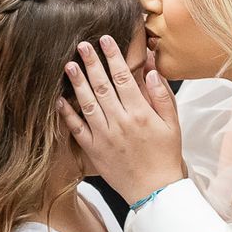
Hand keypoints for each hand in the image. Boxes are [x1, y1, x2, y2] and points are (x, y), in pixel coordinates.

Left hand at [59, 34, 185, 200]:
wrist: (155, 191)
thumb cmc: (166, 156)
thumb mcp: (173, 124)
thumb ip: (161, 95)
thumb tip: (151, 69)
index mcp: (141, 114)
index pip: (124, 78)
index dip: (113, 57)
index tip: (105, 40)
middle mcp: (120, 123)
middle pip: (102, 86)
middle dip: (92, 63)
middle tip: (82, 44)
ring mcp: (105, 137)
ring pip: (87, 104)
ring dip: (77, 83)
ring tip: (69, 65)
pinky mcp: (94, 151)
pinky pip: (77, 129)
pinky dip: (67, 114)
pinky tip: (59, 99)